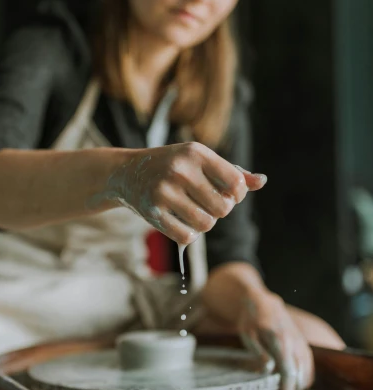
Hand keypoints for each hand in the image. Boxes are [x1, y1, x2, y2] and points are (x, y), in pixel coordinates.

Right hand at [106, 142, 266, 242]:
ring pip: (206, 224)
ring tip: (194, 213)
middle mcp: (180, 169)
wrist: (127, 172)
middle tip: (206, 204)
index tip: (226, 193)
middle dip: (219, 210)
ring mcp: (164, 191)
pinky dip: (188, 235)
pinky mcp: (152, 212)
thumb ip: (232, 172)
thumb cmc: (172, 166)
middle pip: (223, 208)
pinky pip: (187, 236)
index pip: (236, 183)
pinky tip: (181, 223)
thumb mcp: (200, 160)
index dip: (236, 195)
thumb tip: (262, 182)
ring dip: (204, 224)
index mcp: (196, 153)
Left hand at [237, 292, 313, 389]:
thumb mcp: (247, 335)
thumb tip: (269, 369)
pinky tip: (290, 385)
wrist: (264, 302)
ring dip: (296, 389)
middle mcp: (296, 344)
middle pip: (300, 378)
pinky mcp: (304, 346)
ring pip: (307, 375)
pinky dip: (302, 380)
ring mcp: (302, 345)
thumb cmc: (252, 320)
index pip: (288, 374)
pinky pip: (309, 369)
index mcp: (281, 341)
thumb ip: (258, 352)